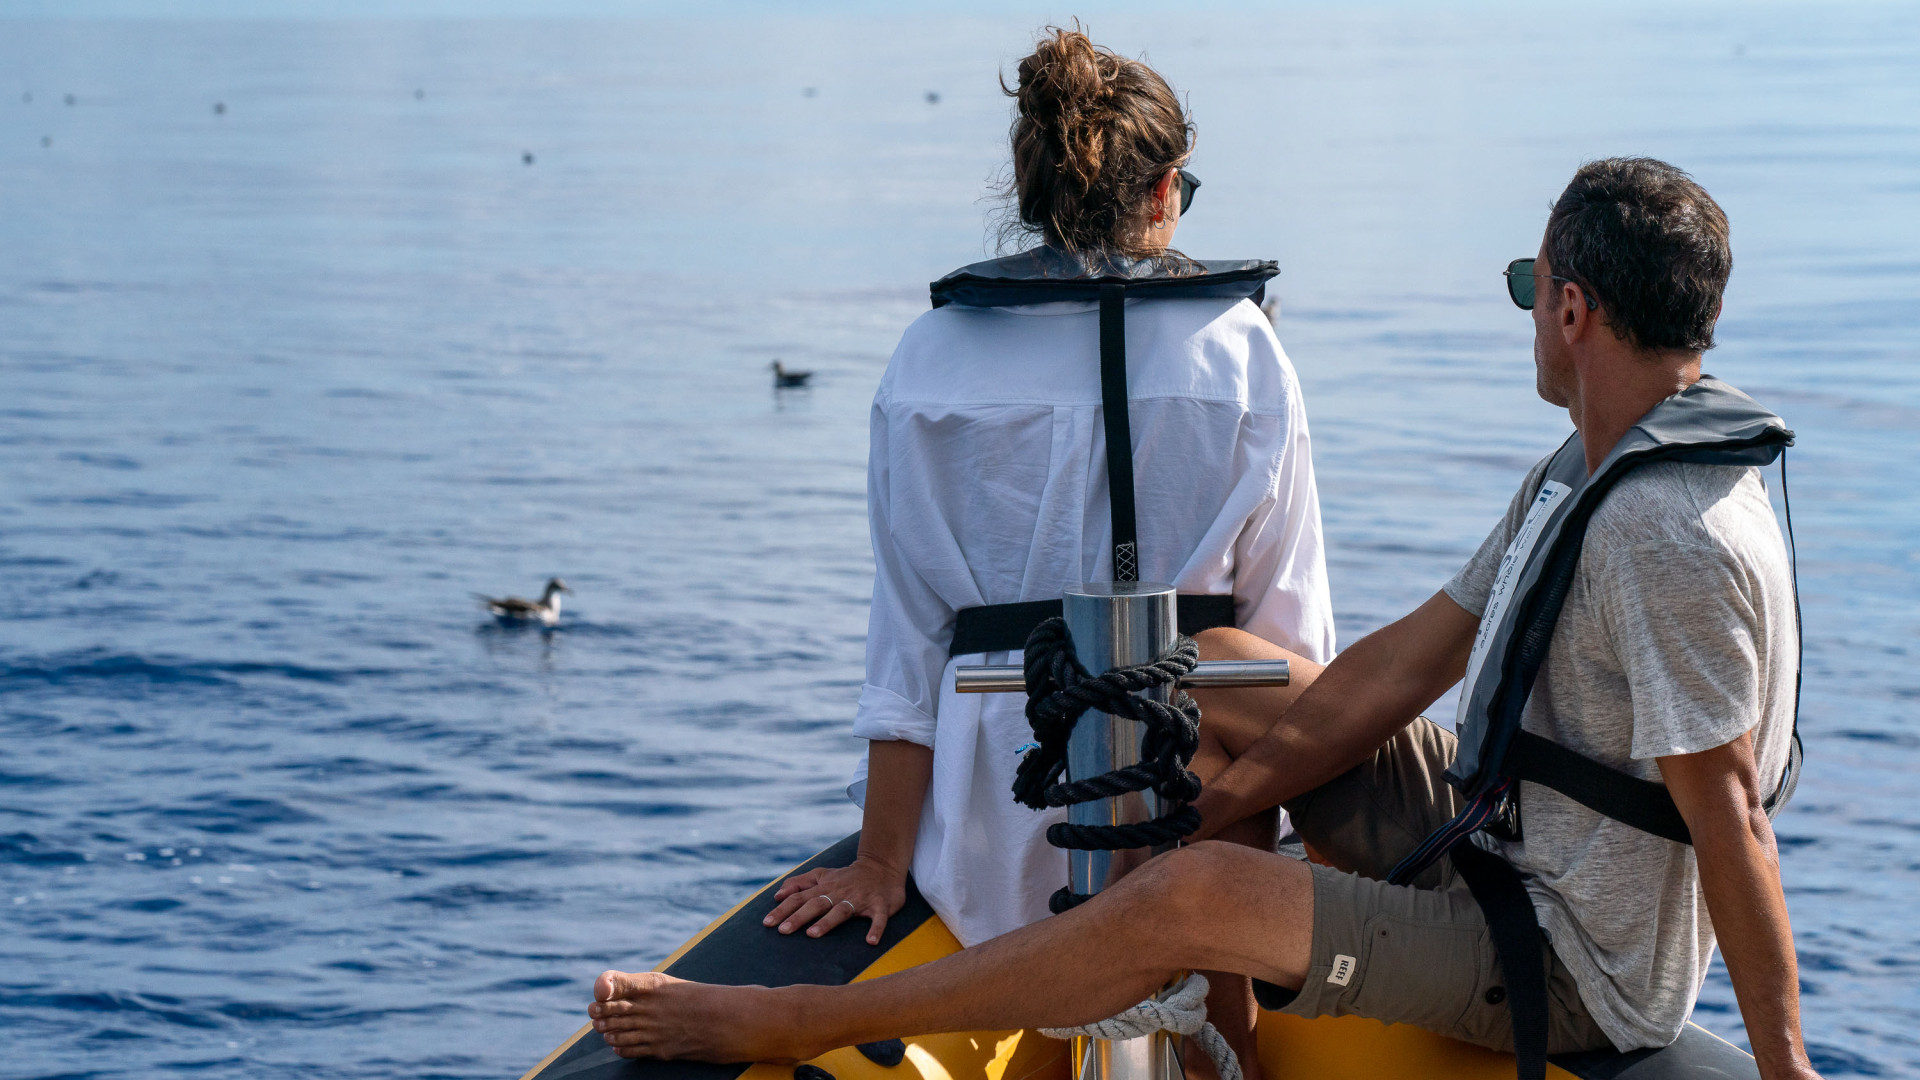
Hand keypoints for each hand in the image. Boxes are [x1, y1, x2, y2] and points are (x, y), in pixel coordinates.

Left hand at [763, 855, 906, 945]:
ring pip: (841, 910)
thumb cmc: (847, 876)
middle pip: (816, 904)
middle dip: (799, 917)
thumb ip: (799, 883)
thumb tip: (777, 895)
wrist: (882, 866)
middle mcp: (839, 893)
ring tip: (813, 935)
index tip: (767, 923)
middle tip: (783, 931)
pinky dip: (876, 929)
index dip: (782, 910)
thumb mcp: (822, 875)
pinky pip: (878, 918)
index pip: (799, 898)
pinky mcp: (880, 905)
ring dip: (827, 922)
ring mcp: (860, 899)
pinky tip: (870, 942)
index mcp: (824, 888)